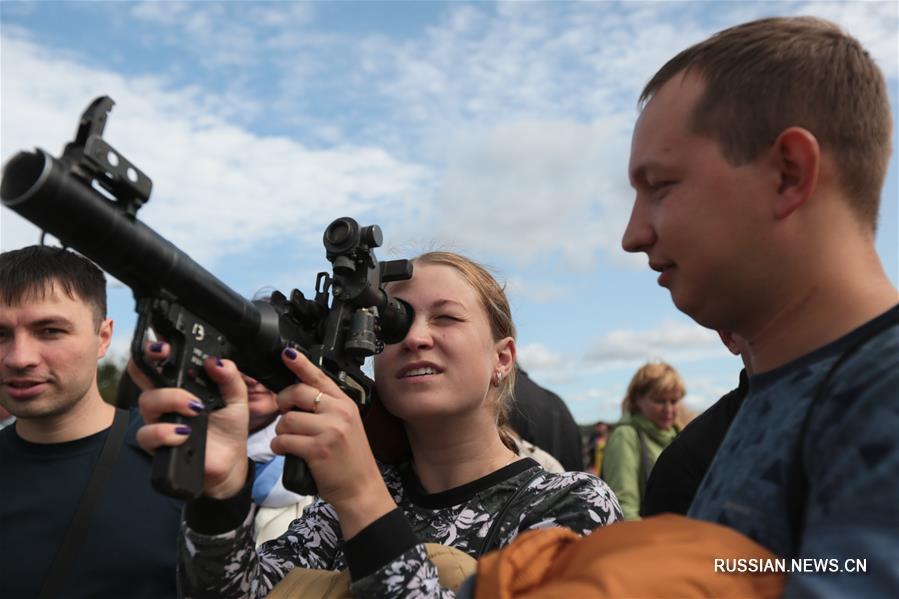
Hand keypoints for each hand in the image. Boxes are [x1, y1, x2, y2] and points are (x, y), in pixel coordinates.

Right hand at [135, 342, 249, 498]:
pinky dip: (164, 432)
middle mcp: (166, 398)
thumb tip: (217, 362)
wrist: (230, 460)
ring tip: (195, 409)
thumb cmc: (228, 426)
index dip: (155, 347)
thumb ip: (230, 378)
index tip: (165, 344)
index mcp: (183, 383)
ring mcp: (159, 419)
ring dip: (170, 400)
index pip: (162, 360)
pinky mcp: (157, 444)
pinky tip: (184, 433)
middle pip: (142, 374)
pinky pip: (147, 434)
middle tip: (165, 358)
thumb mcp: (237, 399)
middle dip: (148, 362)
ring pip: (146, 401)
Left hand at [273, 349, 395, 537]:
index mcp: (345, 403)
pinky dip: (279, 447)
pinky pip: (284, 440)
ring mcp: (330, 430)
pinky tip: (287, 452)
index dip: (301, 364)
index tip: (287, 353)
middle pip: (297, 393)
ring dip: (281, 432)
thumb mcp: (346, 426)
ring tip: (291, 441)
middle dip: (283, 403)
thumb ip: (328, 409)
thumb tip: (297, 396)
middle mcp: (339, 412)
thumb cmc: (350, 459)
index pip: (319, 377)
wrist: (361, 487)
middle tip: (285, 416)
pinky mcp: (318, 449)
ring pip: (287, 419)